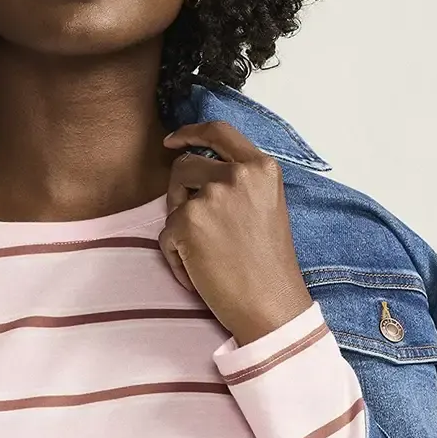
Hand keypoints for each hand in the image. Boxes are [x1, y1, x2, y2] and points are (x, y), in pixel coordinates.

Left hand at [158, 121, 312, 344]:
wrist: (271, 306)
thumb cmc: (268, 264)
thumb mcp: (265, 205)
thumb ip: (239, 181)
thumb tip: (194, 165)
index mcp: (261, 167)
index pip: (218, 131)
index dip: (190, 132)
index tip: (172, 141)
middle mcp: (237, 175)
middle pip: (184, 165)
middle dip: (179, 192)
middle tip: (193, 225)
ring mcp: (211, 197)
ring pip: (173, 201)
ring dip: (179, 224)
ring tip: (204, 253)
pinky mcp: (187, 223)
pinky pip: (165, 235)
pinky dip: (175, 257)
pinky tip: (198, 274)